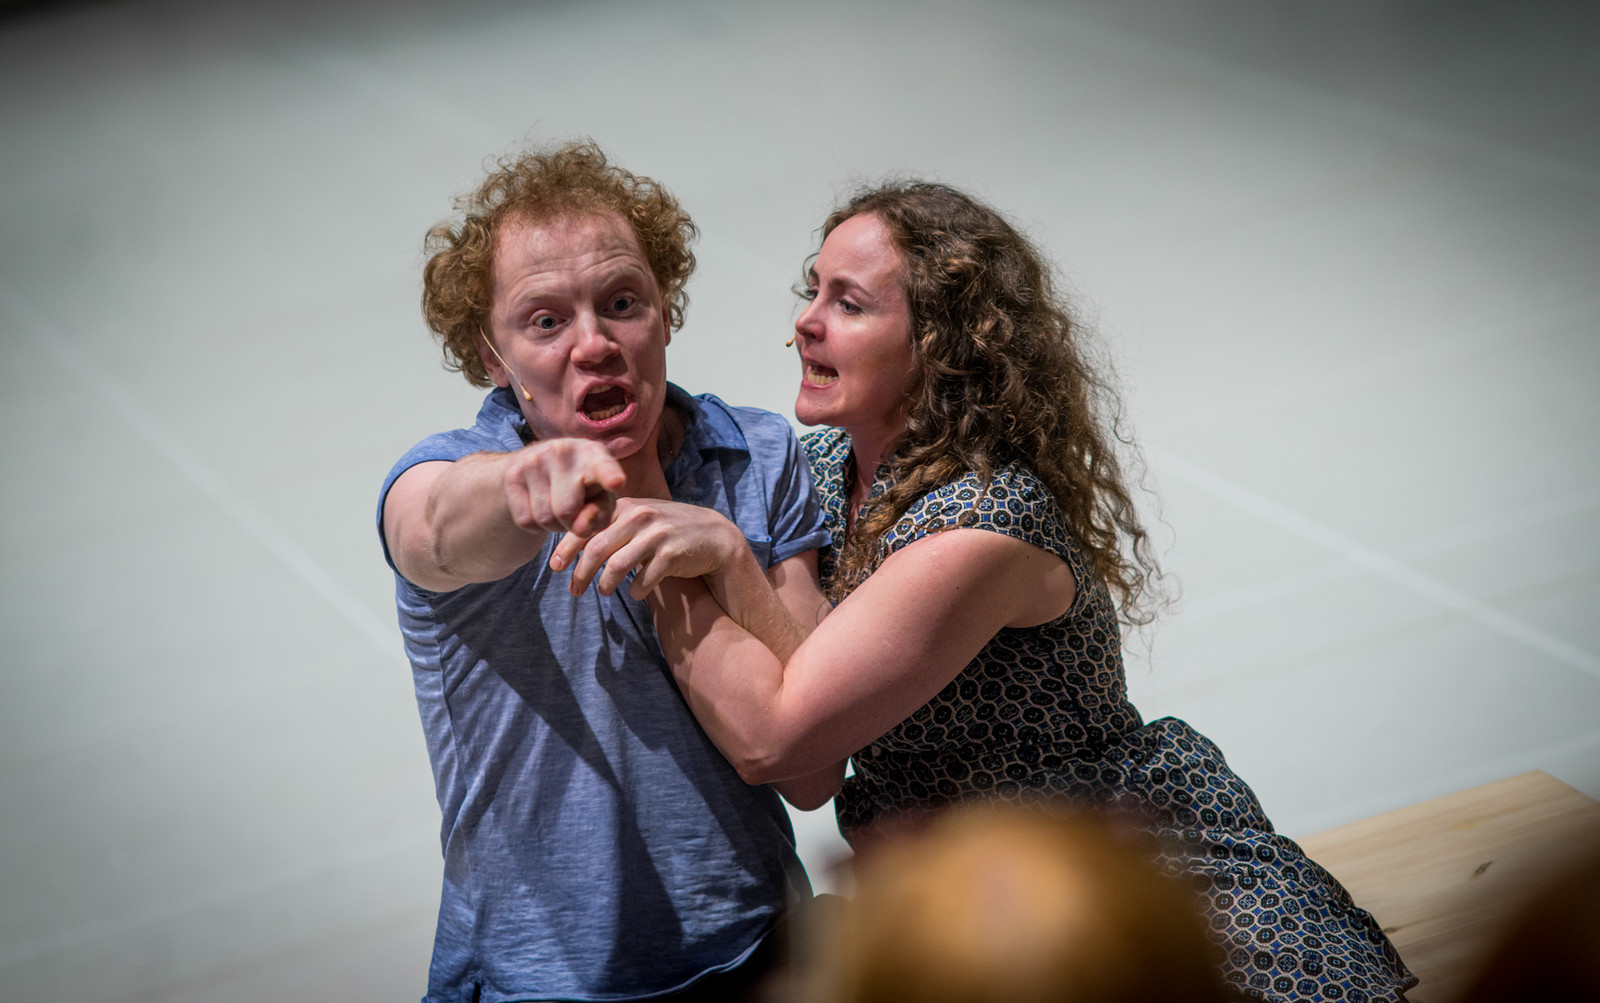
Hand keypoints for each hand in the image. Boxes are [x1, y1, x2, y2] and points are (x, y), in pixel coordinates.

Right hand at [503, 438, 626, 538]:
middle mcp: (563, 450)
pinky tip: (542, 505)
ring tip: (560, 507)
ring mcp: (534, 460)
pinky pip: (526, 520)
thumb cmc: (584, 487)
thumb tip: (580, 528)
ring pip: (544, 518)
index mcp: (594, 453)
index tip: (617, 482)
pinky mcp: (512, 475)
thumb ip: (600, 515)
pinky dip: (536, 525)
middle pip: (567, 511)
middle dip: (572, 523)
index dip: (609, 475)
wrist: (539, 467)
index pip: (602, 467)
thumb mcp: (601, 498)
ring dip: (554, 525)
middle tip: (576, 511)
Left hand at [550, 498, 743, 598]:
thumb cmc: (669, 531)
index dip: (567, 548)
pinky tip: (636, 592)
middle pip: (597, 548)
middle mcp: (640, 517)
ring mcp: (657, 535)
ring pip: (616, 566)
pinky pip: (643, 579)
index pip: (587, 526)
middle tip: (574, 591)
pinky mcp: (672, 554)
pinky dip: (636, 590)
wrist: (714, 537)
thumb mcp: (640, 520)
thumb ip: (612, 526)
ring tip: (604, 592)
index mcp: (626, 506)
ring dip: (606, 585)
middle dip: (581, 573)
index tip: (555, 567)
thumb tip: (574, 545)